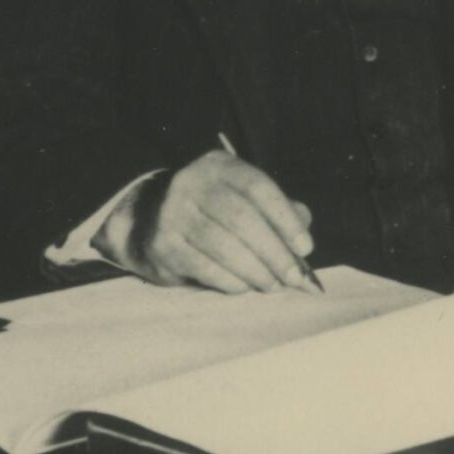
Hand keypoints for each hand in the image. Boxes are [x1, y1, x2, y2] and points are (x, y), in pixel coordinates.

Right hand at [128, 152, 318, 294]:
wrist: (148, 223)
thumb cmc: (210, 214)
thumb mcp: (242, 201)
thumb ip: (277, 214)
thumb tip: (303, 247)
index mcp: (217, 166)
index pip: (257, 186)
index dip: (286, 218)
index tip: (306, 247)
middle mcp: (191, 183)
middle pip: (242, 218)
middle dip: (275, 253)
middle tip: (294, 278)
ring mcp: (172, 213)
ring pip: (224, 246)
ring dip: (256, 272)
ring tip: (273, 286)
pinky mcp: (162, 245)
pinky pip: (205, 268)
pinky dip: (232, 282)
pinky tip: (245, 287)